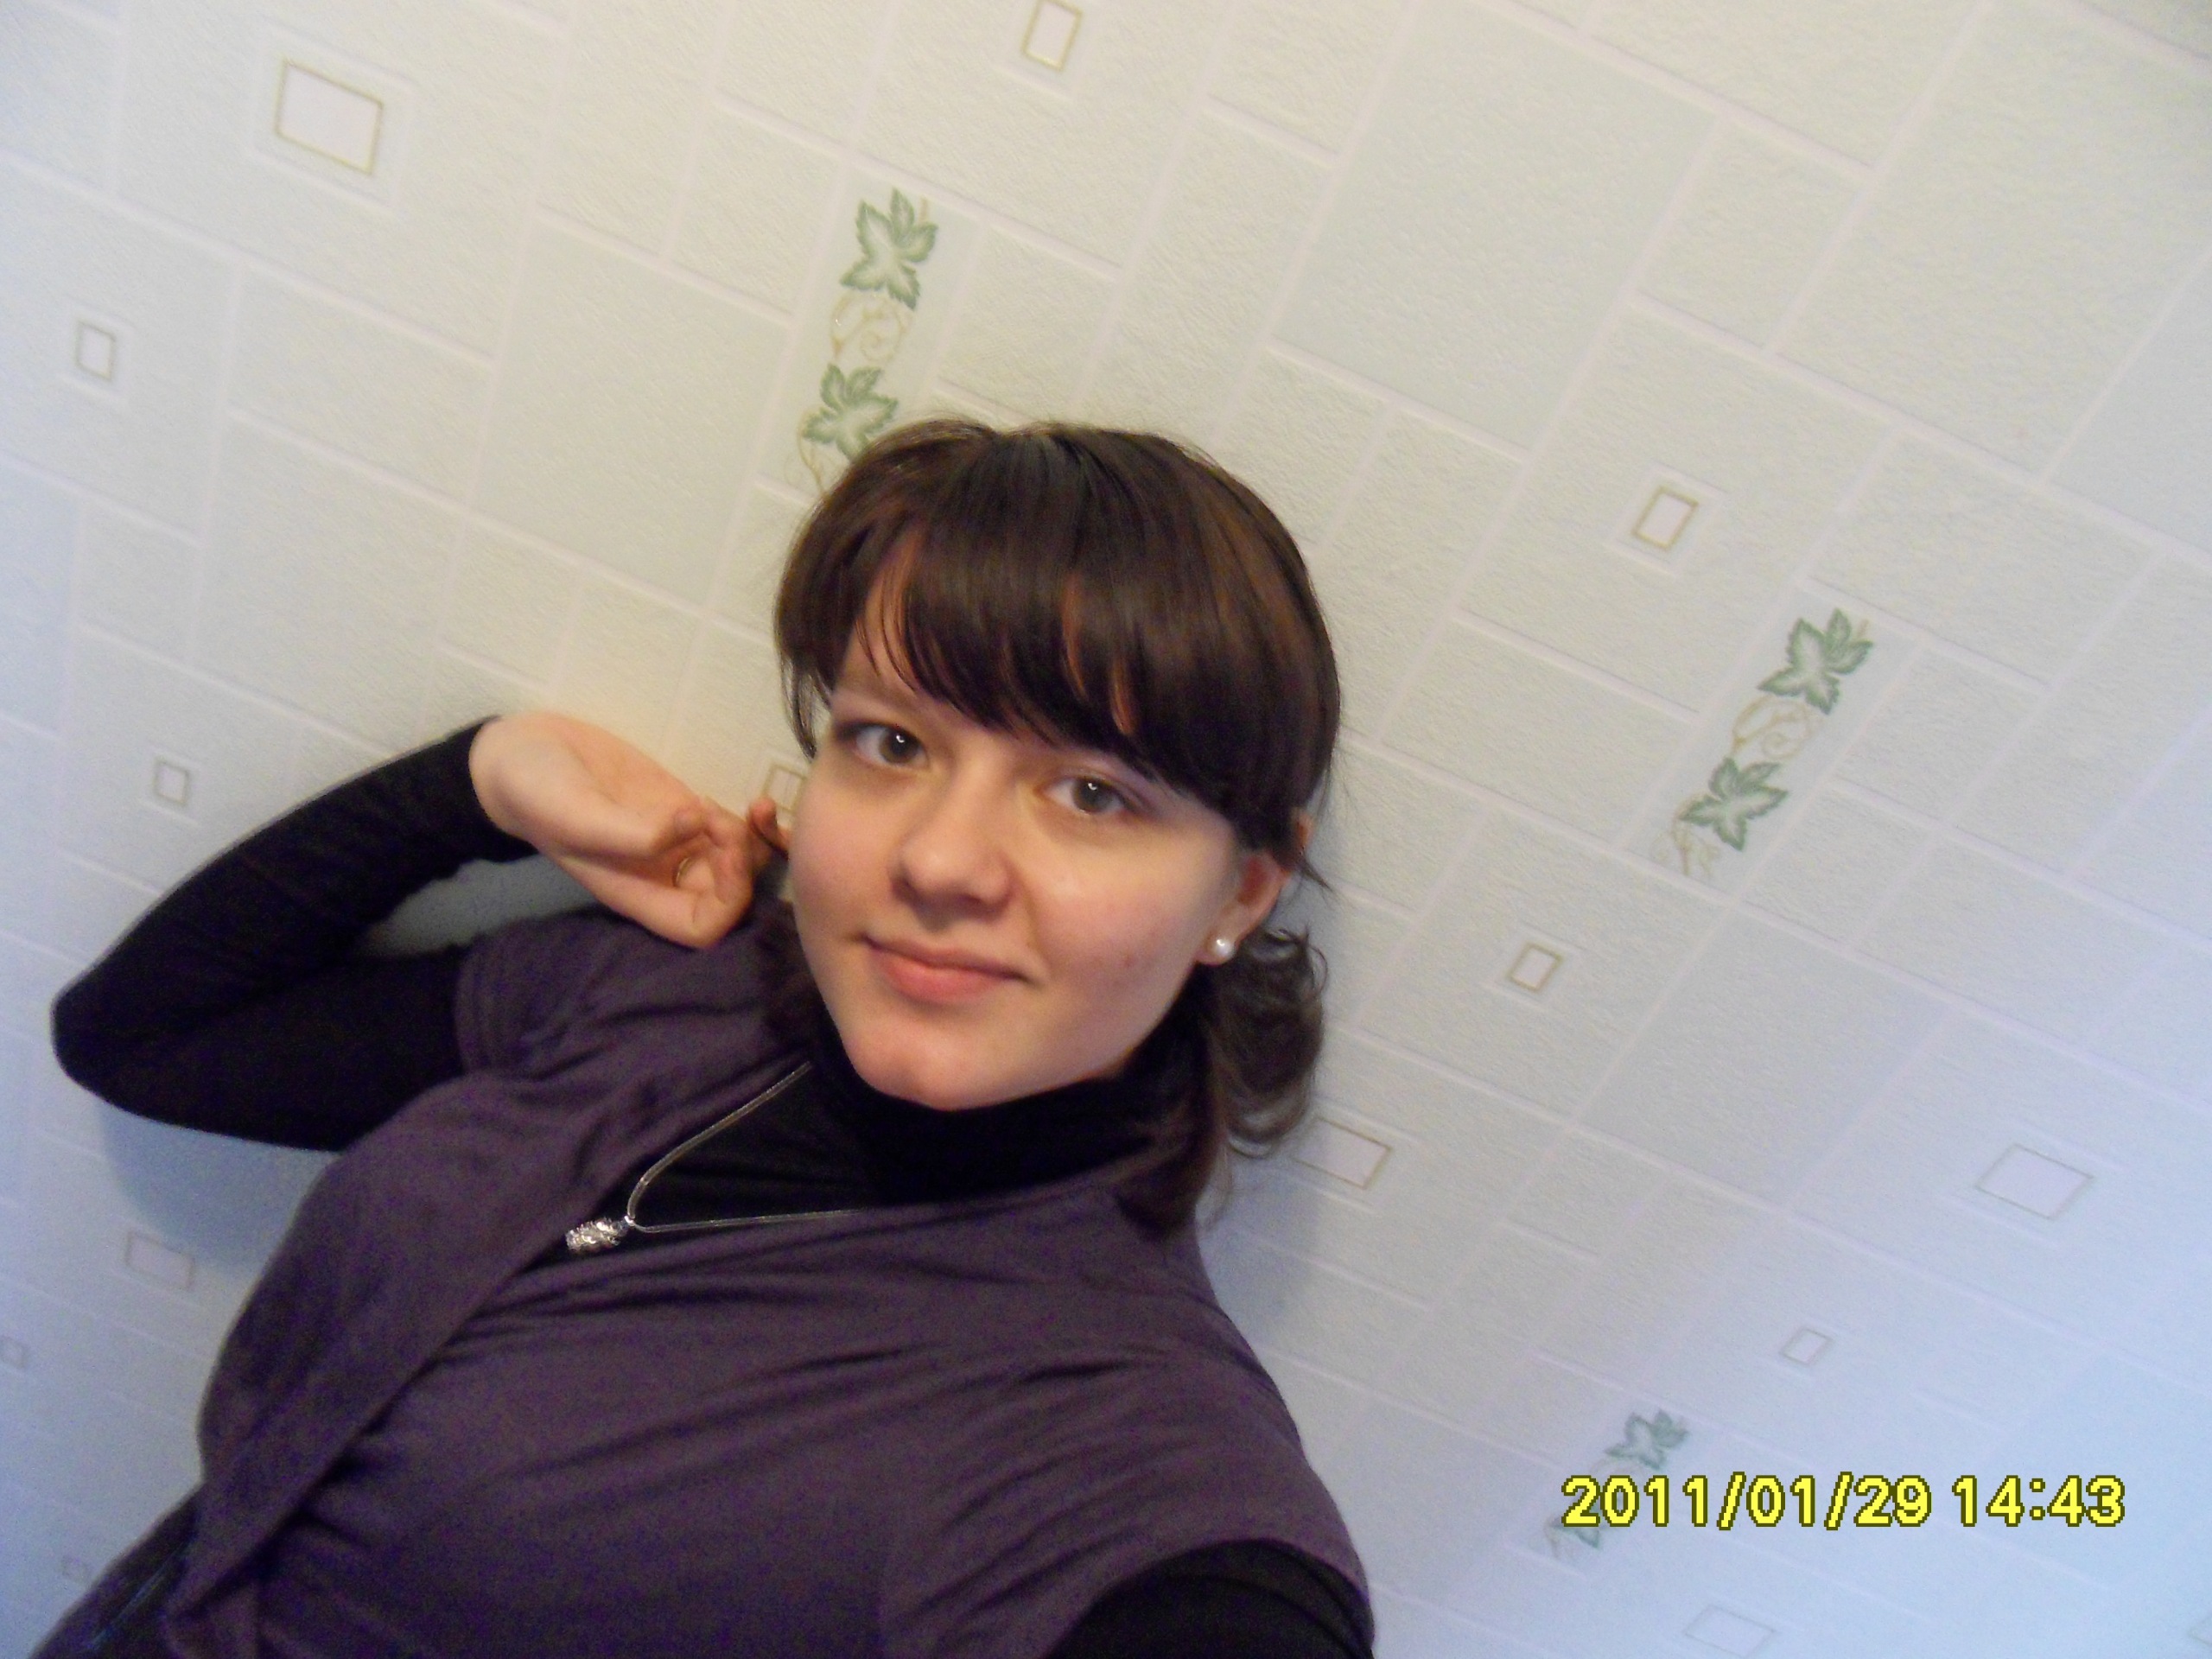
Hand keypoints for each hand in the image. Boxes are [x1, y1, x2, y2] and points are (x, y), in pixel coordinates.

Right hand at [468, 713, 786, 947]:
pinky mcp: (681, 808)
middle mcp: (661, 874)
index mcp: (636, 891)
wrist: (522, 751)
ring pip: (738, 863)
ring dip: (758, 844)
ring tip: (751, 807)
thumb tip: (695, 825)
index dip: (727, 901)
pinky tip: (750, 800)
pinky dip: (752, 822)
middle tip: (730, 822)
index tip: (723, 851)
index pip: (701, 928)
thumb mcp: (573, 813)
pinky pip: (732, 830)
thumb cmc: (536, 791)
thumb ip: (630, 832)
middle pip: (729, 897)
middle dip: (747, 867)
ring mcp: (675, 841)